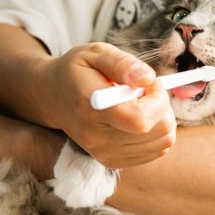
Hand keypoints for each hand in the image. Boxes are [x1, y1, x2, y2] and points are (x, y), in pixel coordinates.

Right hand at [31, 42, 176, 168]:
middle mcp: (97, 136)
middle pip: (158, 132)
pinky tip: (138, 117)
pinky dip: (156, 133)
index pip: (141, 119)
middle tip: (144, 90)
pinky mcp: (112, 161)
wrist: (52, 98)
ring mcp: (104, 153)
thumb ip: (123, 64)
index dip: (158, 99)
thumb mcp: (96, 53)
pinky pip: (156, 151)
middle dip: (162, 106)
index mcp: (92, 106)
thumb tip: (147, 79)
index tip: (150, 83)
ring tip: (140, 103)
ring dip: (161, 119)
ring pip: (162, 142)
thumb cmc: (77, 71)